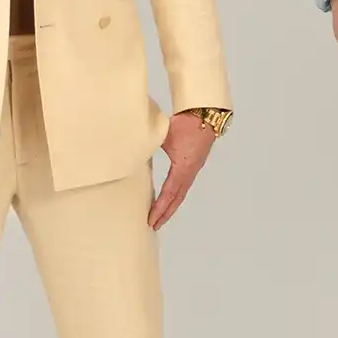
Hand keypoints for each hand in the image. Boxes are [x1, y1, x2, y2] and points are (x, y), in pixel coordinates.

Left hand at [148, 110, 217, 229]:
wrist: (206, 111)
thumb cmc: (186, 122)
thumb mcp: (163, 135)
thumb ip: (148, 146)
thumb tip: (132, 154)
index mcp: (183, 167)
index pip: (169, 193)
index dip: (160, 208)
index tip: (151, 220)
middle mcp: (190, 170)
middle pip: (177, 197)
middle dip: (166, 213)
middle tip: (154, 226)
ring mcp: (194, 167)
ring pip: (182, 191)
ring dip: (171, 204)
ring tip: (161, 215)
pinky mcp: (195, 162)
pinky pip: (184, 183)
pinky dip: (176, 193)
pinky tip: (170, 195)